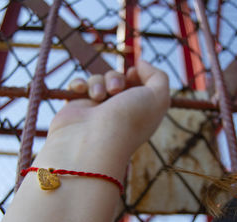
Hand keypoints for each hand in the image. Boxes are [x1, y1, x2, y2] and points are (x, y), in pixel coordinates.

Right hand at [36, 60, 169, 178]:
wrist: (92, 142)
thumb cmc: (128, 121)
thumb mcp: (158, 97)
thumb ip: (158, 76)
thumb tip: (141, 64)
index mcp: (140, 111)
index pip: (140, 85)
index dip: (137, 75)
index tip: (133, 74)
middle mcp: (119, 111)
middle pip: (118, 79)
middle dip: (117, 78)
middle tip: (116, 90)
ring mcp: (97, 110)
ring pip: (98, 80)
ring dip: (98, 82)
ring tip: (97, 97)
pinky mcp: (77, 109)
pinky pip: (78, 86)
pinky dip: (79, 84)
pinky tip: (81, 91)